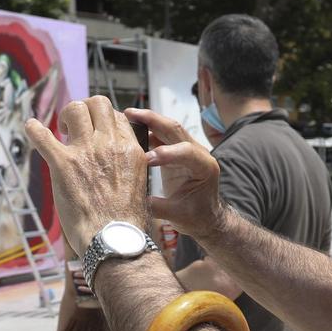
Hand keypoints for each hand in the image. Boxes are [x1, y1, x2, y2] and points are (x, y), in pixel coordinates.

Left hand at [24, 95, 149, 249]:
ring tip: (60, 131)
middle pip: (98, 104)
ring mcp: (85, 152)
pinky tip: (30, 127)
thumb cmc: (126, 222)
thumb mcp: (139, 185)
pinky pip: (43, 136)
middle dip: (85, 110)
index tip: (95, 132)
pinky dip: (34, 130)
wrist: (113, 239)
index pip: (117, 117)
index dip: (104, 121)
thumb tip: (117, 167)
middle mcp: (108, 144)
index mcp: (130, 150)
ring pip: (75, 110)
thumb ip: (128, 168)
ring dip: (66, 116)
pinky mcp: (63, 164)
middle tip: (75, 127)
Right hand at [124, 107, 225, 239]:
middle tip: (130, 114)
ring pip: (168, 128)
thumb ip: (157, 207)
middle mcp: (199, 153)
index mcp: (205, 168)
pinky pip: (161, 136)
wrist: (205, 216)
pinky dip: (146, 130)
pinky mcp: (176, 151)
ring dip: (148, 121)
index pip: (187, 152)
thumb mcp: (177, 215)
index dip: (166, 153)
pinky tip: (130, 128)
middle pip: (175, 130)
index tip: (145, 159)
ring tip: (126, 116)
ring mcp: (187, 149)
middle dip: (153, 120)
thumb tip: (133, 200)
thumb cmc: (196, 217)